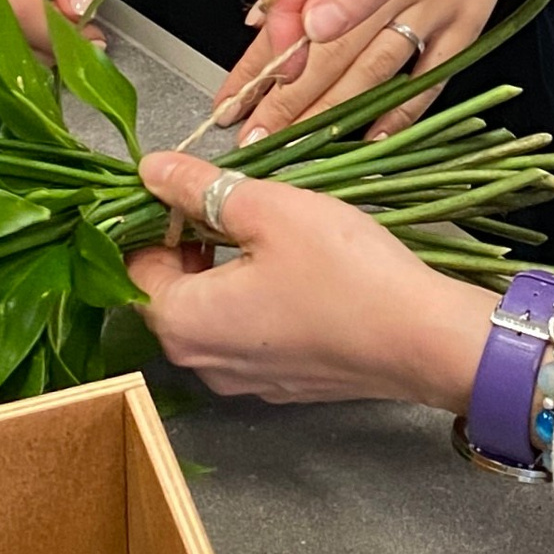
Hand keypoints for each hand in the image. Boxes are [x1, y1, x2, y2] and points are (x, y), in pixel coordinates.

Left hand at [127, 153, 493, 409]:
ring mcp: (243, 379)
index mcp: (183, 322)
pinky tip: (295, 271)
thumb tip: (150, 170)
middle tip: (233, 202)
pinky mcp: (280, 383)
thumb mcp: (268, 208)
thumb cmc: (344, 272)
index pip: (132, 266)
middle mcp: (201, 362)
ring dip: (222, 269)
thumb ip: (199, 187)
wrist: (420, 339)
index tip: (190, 188)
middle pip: (167, 292)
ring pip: (209, 313)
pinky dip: (253, 299)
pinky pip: (245, 334)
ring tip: (267, 230)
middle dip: (189, 243)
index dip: (154, 220)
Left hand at [230, 0, 514, 144]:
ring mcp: (442, 1)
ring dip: (332, 113)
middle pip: (335, 46)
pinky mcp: (471, 17)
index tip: (245, 81)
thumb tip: (272, 15)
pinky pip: (431, 77)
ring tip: (293, 146)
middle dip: (288, 96)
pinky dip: (401, 111)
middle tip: (252, 135)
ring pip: (375, 69)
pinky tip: (369, 139)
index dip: (272, 38)